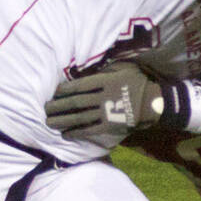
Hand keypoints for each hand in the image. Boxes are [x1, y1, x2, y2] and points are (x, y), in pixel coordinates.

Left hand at [46, 62, 162, 141]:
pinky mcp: (109, 126)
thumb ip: (106, 67)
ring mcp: (105, 113)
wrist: (155, 103)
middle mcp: (102, 97)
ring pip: (78, 117)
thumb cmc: (139, 81)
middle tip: (44, 109)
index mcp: (105, 81)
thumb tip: (88, 66)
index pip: (79, 85)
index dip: (64, 89)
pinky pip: (89, 130)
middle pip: (75, 102)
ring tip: (49, 122)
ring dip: (62, 120)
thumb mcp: (124, 67)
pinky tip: (65, 134)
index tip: (54, 92)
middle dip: (57, 106)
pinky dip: (76, 132)